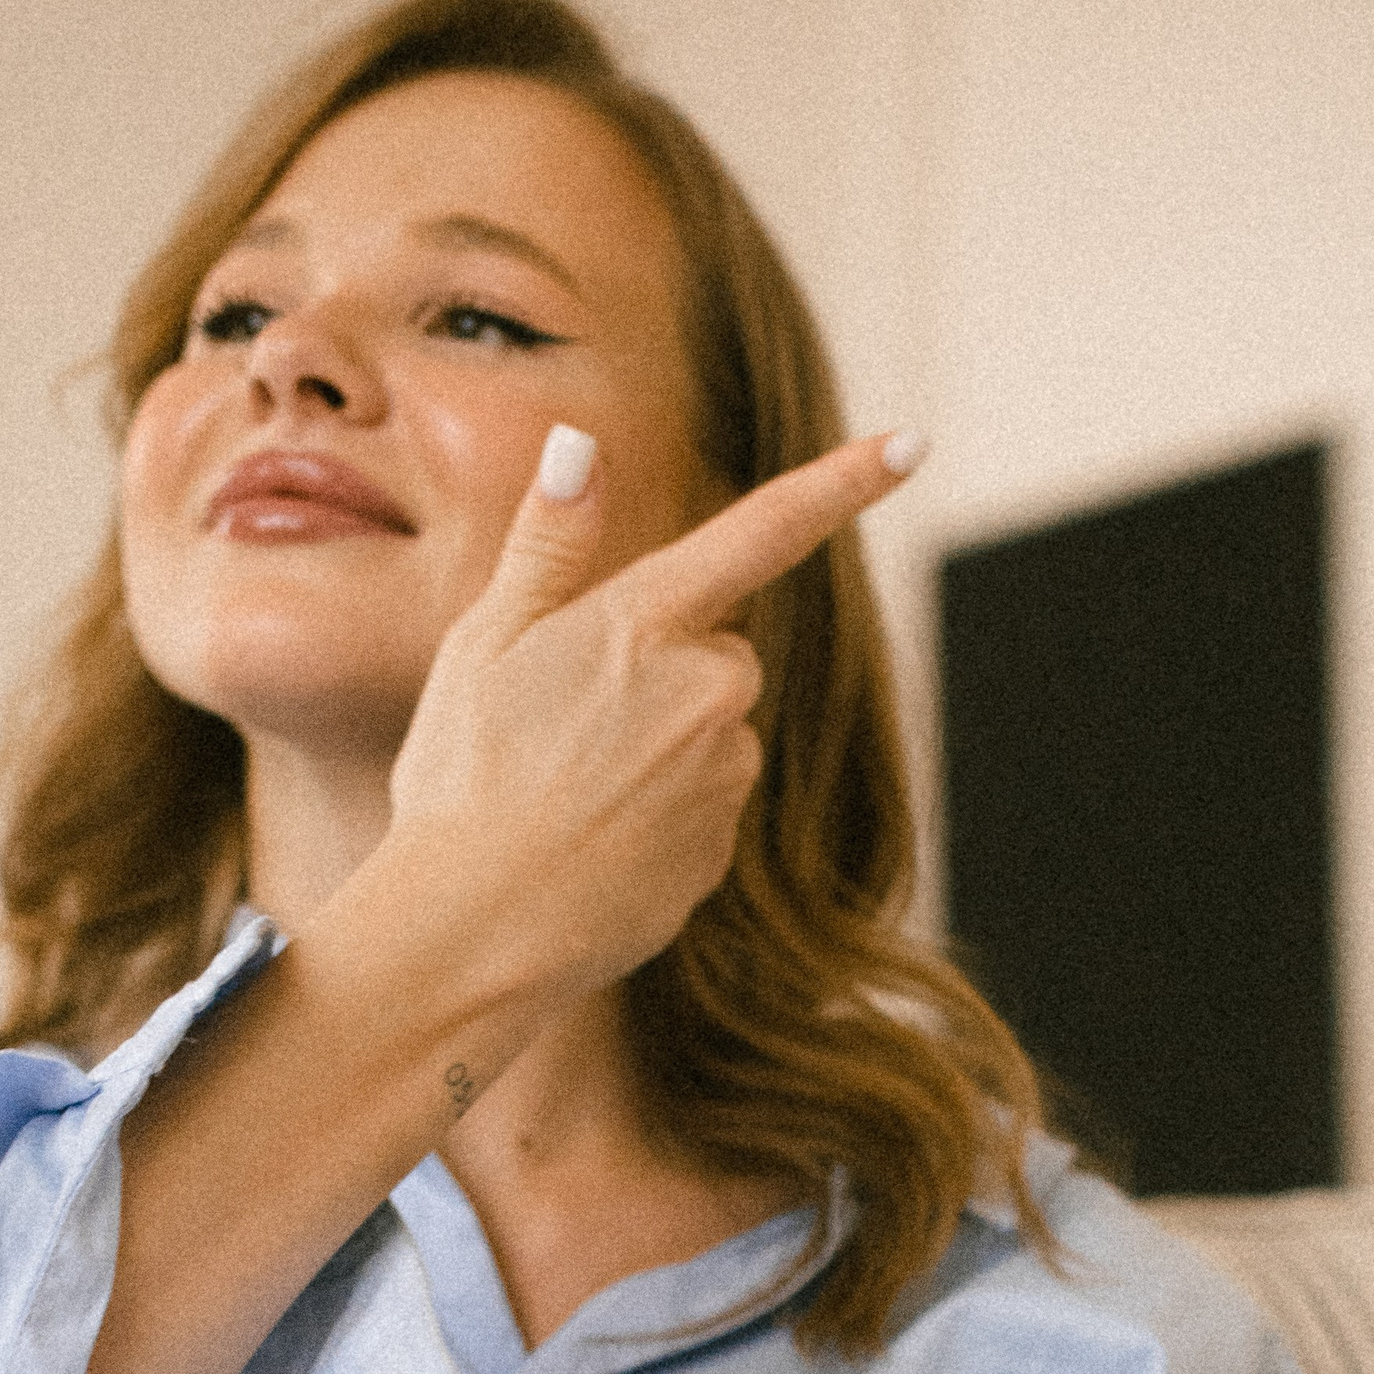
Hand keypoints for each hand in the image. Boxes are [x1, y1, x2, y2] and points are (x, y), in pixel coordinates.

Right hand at [363, 423, 919, 1030]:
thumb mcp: (486, 643)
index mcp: (646, 622)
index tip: (912, 442)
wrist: (470, 931)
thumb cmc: (462, 779)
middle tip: (565, 722)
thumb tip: (581, 446)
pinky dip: (657, 818)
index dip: (844, 482)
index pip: (764, 530)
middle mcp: (707, 693)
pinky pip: (702, 811)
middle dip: (663, 673)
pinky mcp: (721, 852)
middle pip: (719, 655)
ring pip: (712, 737)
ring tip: (568, 792)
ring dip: (659, 751)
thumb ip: (549, 544)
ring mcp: (722, 779)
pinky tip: (591, 843)